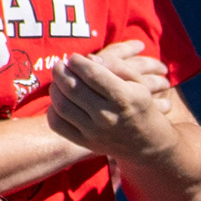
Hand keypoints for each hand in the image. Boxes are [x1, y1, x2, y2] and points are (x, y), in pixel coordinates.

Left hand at [47, 42, 186, 165]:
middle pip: (72, 88)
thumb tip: (88, 58)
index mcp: (123, 97)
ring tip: (59, 81)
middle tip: (60, 65)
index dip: (77, 61)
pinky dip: (53, 109)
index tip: (74, 57)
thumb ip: (115, 65)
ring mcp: (94, 131)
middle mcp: (107, 116)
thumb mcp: (138, 81)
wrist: (146, 143)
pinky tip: (61, 101)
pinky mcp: (84, 142)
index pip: (91, 74)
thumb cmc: (140, 105)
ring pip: (61, 105)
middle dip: (61, 71)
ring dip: (55, 88)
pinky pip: (57, 124)